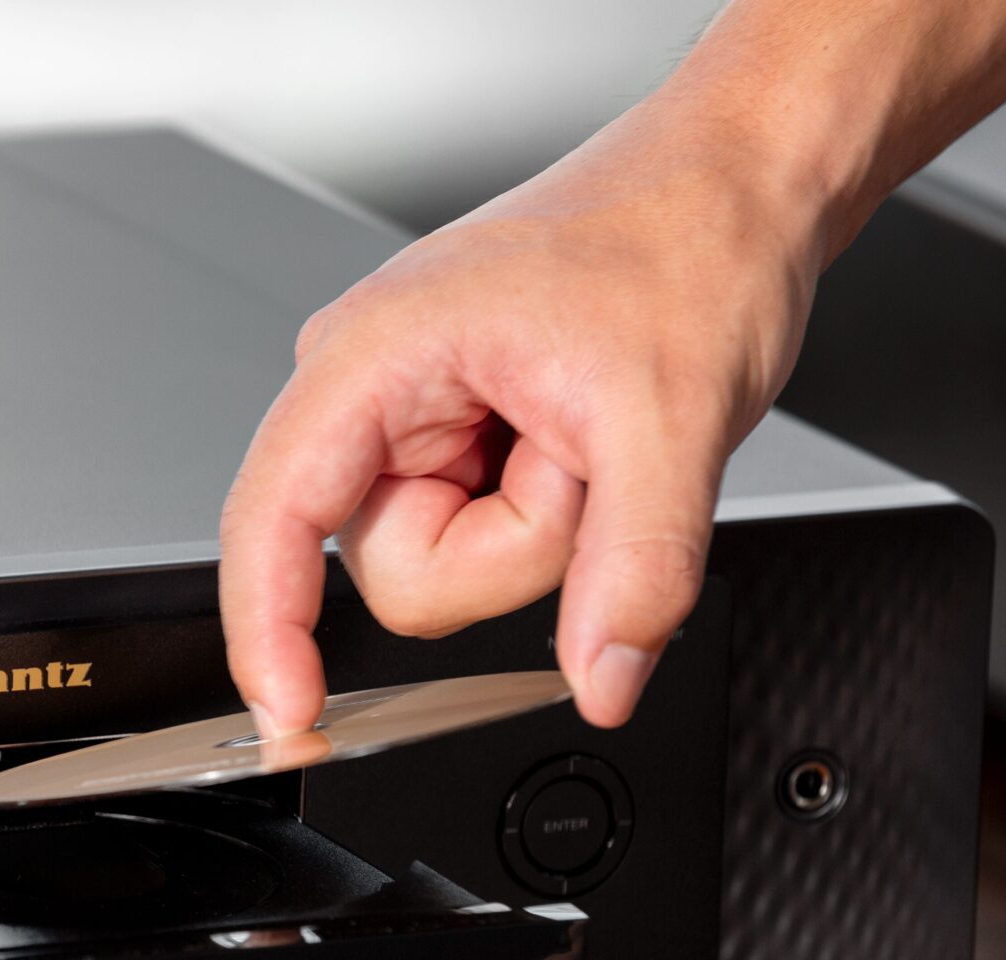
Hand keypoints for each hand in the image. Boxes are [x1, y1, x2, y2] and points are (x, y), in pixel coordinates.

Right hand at [219, 99, 823, 733]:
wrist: (737, 193)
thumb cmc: (686, 243)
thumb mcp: (676, 415)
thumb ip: (635, 568)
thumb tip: (603, 682)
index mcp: (371, 357)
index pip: (271, 523)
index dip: (267, 631)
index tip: (292, 719)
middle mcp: (367, 391)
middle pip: (395, 573)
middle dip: (510, 552)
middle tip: (586, 460)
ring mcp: (408, 424)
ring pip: (443, 572)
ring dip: (539, 537)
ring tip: (590, 442)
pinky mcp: (450, 449)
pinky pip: (477, 547)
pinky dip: (545, 525)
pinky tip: (576, 449)